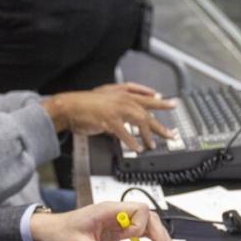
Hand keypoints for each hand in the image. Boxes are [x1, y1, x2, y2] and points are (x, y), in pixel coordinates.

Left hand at [30, 201, 175, 240]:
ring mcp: (118, 221)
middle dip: (161, 236)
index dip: (142, 228)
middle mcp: (117, 213)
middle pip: (149, 218)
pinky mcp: (117, 230)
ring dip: (160, 239)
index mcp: (109, 210)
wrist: (49, 232)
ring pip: (148, 225)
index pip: (140, 211)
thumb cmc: (62, 235)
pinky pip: (139, 233)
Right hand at [44, 83, 176, 150]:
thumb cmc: (84, 103)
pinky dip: (132, 142)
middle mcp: (122, 99)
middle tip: (170, 132)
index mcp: (121, 92)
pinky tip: (137, 148)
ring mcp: (117, 109)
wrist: (70, 107)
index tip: (167, 102)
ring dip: (148, 134)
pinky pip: (126, 133)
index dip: (156, 99)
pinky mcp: (111, 121)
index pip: (143, 94)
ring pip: (140, 121)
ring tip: (152, 145)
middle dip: (161, 122)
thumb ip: (119, 99)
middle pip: (148, 109)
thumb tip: (129, 109)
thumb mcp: (104, 94)